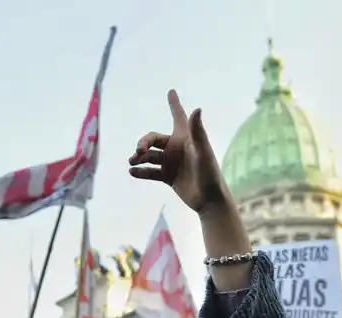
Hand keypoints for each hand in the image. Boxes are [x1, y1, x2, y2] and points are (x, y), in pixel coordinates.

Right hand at [128, 90, 227, 215]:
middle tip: (138, 151)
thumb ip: (197, 132)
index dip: (174, 105)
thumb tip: (196, 109)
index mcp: (185, 138)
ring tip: (131, 162)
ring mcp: (171, 163)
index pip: (178, 117)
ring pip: (149, 156)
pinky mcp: (168, 177)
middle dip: (144, 142)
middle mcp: (177, 148)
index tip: (171, 92)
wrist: (209, 200)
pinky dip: (141, 172)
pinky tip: (132, 172)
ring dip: (139, 158)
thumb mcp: (203, 152)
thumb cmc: (210, 174)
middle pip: (154, 139)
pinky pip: (151, 172)